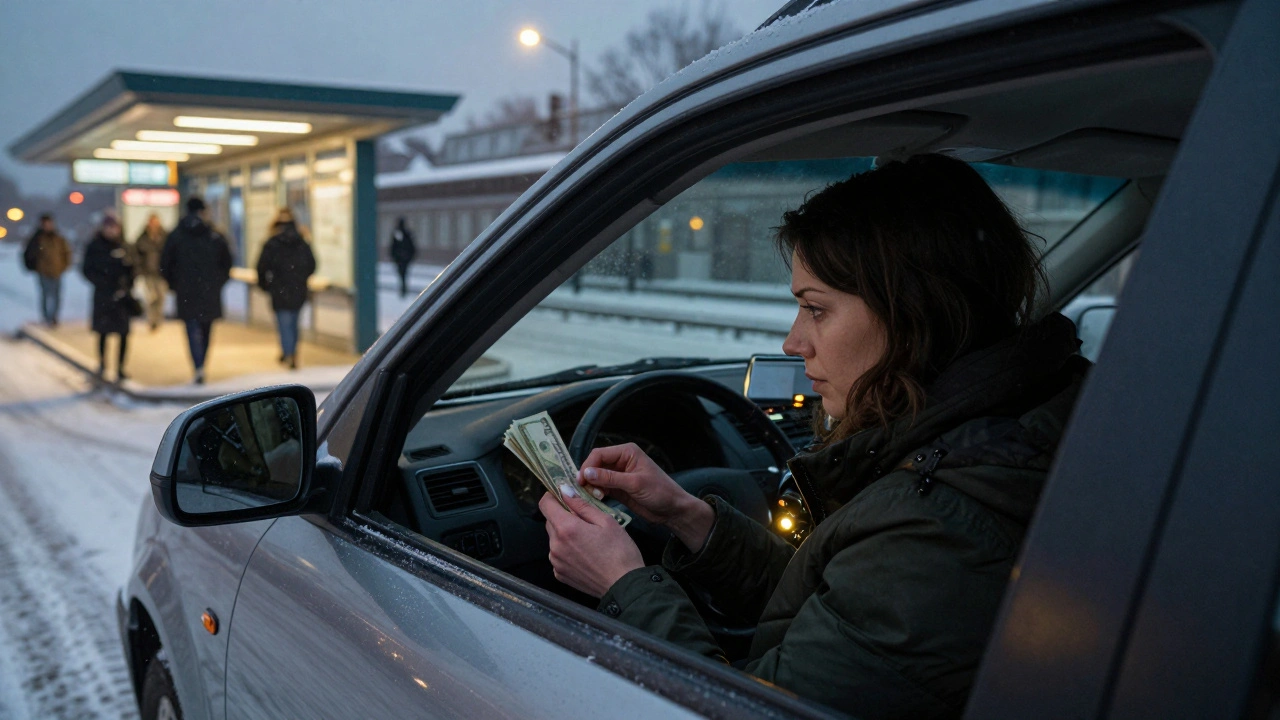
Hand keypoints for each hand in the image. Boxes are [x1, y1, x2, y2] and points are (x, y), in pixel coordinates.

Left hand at [541, 485, 643, 597]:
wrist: (624, 585)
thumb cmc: (620, 553)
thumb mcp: (606, 521)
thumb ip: (582, 505)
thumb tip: (565, 491)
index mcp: (566, 529)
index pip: (545, 504)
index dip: (553, 496)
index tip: (564, 496)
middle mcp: (555, 546)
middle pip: (551, 521)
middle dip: (564, 516)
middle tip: (585, 519)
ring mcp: (556, 562)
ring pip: (554, 538)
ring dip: (566, 535)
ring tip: (589, 540)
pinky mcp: (560, 574)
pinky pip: (558, 555)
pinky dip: (568, 551)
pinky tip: (586, 554)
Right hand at [578, 443, 714, 552]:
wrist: (672, 510)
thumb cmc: (660, 492)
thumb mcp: (635, 483)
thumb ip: (610, 478)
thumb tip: (586, 473)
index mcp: (627, 452)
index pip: (599, 454)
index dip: (587, 466)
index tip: (580, 480)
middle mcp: (621, 461)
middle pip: (595, 465)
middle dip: (588, 477)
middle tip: (584, 490)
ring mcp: (618, 475)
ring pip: (596, 477)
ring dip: (591, 486)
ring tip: (594, 496)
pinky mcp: (618, 488)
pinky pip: (601, 488)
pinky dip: (596, 493)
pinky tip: (596, 499)